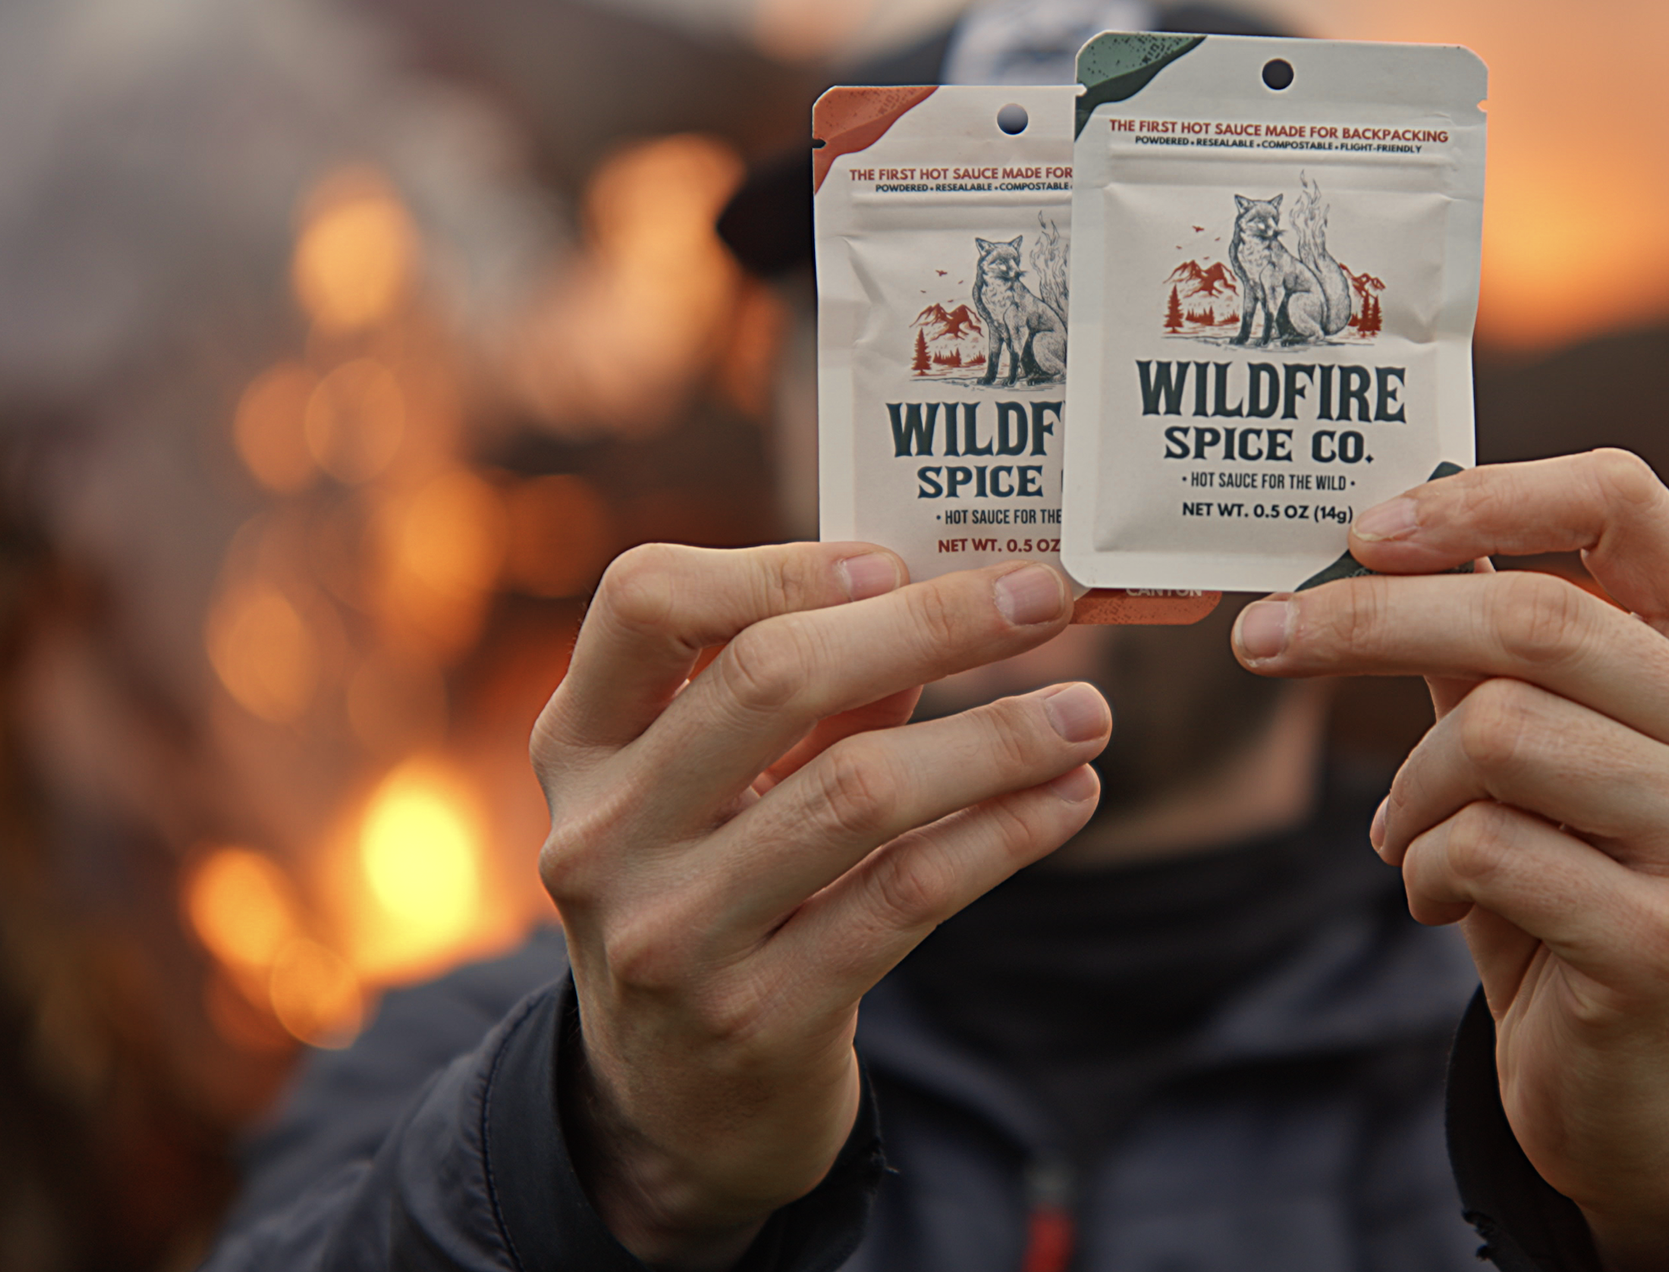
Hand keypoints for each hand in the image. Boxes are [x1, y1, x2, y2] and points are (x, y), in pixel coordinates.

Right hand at [531, 544, 1110, 1269]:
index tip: (895, 562)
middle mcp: (605, 832)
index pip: (644, 598)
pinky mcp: (757, 1017)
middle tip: (1045, 600)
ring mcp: (672, 934)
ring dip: (995, 739)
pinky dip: (1002, 834)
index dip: (776, 562)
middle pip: (770, 680)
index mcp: (581, 742)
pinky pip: (905, 898)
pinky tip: (1067, 799)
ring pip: (857, 792)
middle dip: (930, 627)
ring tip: (1087, 713)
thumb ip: (807, 694)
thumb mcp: (717, 788)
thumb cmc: (716, 891)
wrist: (675, 1106)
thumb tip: (953, 590)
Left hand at [1231, 451, 1668, 1271]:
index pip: (1623, 497)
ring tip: (1403, 830)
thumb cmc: (1582, 875)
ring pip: (1497, 732)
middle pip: (1534, 617)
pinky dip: (1424, 867)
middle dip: (1369, 620)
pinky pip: (1483, 847)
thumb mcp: (1549, 740)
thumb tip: (1370, 531)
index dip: (1481, 496)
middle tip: (1263, 638)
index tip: (1362, 529)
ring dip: (1409, 786)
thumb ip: (1491, 638)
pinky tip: (1439, 895)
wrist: (1646, 1081)